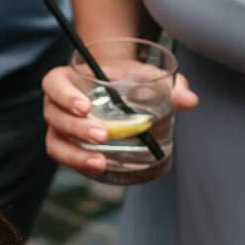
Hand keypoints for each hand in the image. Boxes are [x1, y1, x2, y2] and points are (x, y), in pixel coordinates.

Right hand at [40, 62, 197, 177]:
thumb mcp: (145, 75)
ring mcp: (60, 127)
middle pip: (55, 116)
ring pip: (56, 142)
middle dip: (77, 129)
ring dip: (76, 154)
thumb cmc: (126, 78)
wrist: (116, 86)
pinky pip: (66, 158)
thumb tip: (190, 100)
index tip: (86, 107)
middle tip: (103, 135)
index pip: (54, 84)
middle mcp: (57, 104)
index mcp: (68, 79)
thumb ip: (168, 84)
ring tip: (100, 163)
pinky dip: (80, 164)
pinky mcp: (68, 146)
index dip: (65, 95)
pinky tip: (100, 169)